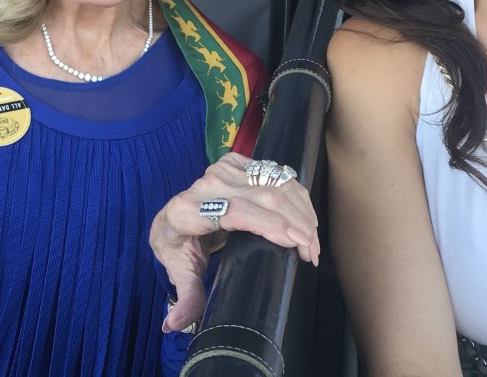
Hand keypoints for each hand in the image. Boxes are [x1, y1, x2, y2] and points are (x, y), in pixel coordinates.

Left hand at [150, 152, 319, 332]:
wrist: (172, 213)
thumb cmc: (178, 245)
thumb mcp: (179, 271)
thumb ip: (185, 297)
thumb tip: (174, 325)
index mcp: (189, 210)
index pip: (237, 211)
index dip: (272, 224)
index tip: (298, 243)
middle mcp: (208, 184)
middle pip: (263, 195)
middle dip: (296, 223)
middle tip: (313, 252)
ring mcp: (224, 169)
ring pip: (274, 183)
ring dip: (301, 210)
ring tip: (314, 241)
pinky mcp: (238, 162)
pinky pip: (275, 174)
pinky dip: (297, 195)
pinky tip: (307, 218)